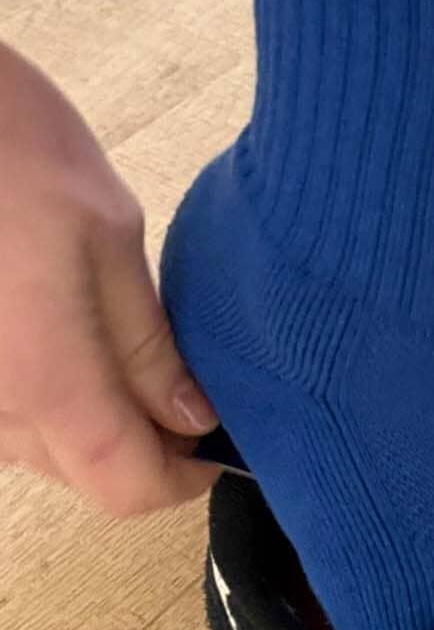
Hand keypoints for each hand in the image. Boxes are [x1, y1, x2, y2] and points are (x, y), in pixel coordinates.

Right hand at [0, 43, 217, 514]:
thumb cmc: (5, 144)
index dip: (183, 476)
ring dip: (89, 418)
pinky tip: (59, 329)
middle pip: (84, 475)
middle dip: (142, 442)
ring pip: (39, 449)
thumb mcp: (105, 232)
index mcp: (42, 380)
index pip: (126, 485)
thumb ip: (148, 341)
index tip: (217, 440)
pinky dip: (41, 394)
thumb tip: (192, 418)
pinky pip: (2, 414)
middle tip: (180, 377)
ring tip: (115, 337)